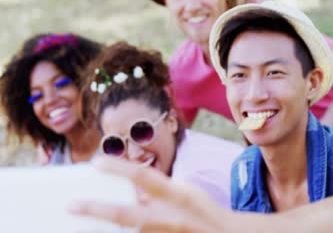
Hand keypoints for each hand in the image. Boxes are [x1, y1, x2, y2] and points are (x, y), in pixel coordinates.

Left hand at [69, 157, 228, 232]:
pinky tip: (106, 228)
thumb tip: (135, 192)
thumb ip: (160, 189)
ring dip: (106, 225)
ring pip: (128, 230)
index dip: (119, 168)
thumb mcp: (186, 192)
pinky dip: (124, 231)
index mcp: (175, 195)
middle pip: (125, 215)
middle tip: (71, 206)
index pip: (143, 177)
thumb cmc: (204, 210)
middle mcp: (166, 217)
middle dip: (96, 210)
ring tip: (81, 220)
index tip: (96, 162)